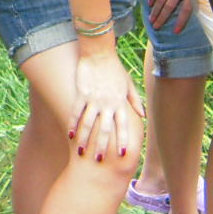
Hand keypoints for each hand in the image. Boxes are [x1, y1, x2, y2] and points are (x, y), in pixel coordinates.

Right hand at [67, 47, 142, 162]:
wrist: (99, 53)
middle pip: (104, 129)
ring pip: (88, 124)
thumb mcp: (128, 84)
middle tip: (99, 160)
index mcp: (120, 102)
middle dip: (102, 146)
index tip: (123, 154)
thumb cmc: (115, 68)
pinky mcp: (81, 94)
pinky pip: (76, 112)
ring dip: (85, 139)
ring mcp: (93, 99)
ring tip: (81, 152)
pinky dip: (73, 124)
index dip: (123, 140)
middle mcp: (107, 103)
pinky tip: (70, 135)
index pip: (122, 126)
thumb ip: (135, 100)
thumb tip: (143, 115)